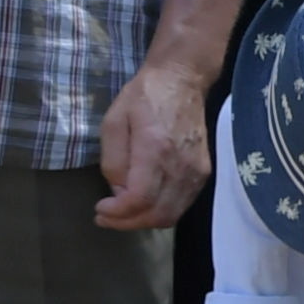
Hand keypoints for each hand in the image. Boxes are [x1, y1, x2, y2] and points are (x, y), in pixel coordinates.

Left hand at [96, 59, 214, 230]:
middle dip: (128, 223)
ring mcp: (197, 170)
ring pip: (172, 214)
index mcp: (155, 148)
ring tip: (122, 213)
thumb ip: (113, 160)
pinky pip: (182, 204)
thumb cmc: (143, 97)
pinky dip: (160, 211)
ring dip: (144, 221)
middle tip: (106, 217)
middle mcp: (181, 164)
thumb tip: (118, 190)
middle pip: (158, 214)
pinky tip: (144, 202)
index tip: (99, 210)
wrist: (182, 81)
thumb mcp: (113, 122)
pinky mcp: (204, 172)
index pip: (139, 198)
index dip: (118, 213)